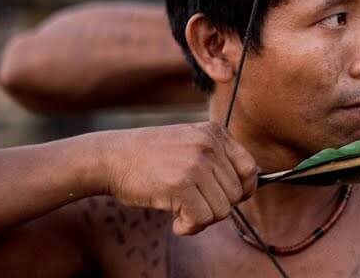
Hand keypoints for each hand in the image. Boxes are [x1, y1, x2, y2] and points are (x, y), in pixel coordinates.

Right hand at [97, 122, 258, 234]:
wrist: (109, 157)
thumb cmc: (149, 156)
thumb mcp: (189, 141)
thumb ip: (217, 157)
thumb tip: (248, 187)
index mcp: (215, 132)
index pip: (250, 167)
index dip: (244, 189)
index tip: (230, 199)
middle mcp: (209, 145)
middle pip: (236, 193)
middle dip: (217, 207)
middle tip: (194, 207)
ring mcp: (196, 163)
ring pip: (222, 209)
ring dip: (203, 219)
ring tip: (183, 214)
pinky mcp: (180, 184)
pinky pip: (202, 218)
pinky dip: (190, 227)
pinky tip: (176, 223)